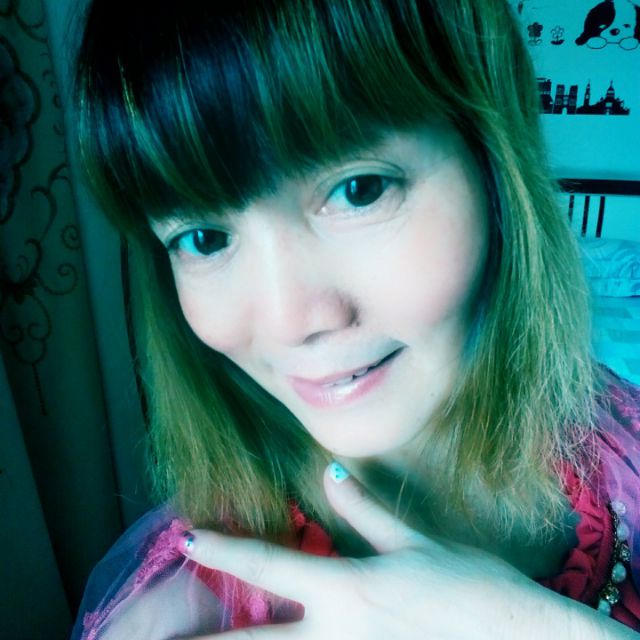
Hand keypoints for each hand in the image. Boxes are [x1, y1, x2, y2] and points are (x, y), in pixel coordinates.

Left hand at [175, 462, 561, 638]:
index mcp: (346, 587)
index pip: (270, 563)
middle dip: (204, 638)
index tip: (187, 537)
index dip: (223, 550)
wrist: (519, 638)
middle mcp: (338, 632)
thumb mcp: (413, 542)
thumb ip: (363, 510)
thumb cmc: (469, 585)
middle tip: (156, 633)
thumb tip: (330, 475)